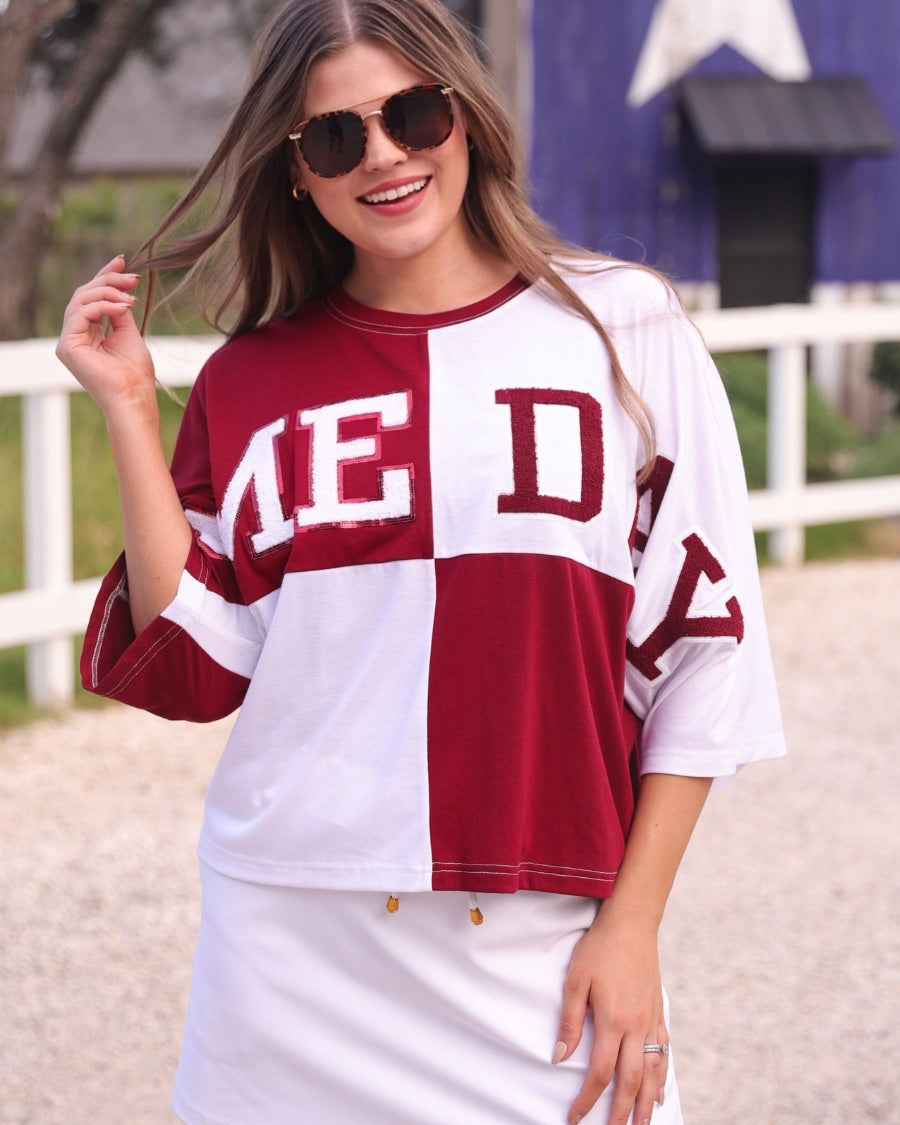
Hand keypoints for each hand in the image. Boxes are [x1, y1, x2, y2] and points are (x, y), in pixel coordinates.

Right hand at [56, 255, 155, 415]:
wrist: (134, 396)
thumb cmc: (135, 372)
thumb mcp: (128, 333)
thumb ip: (119, 311)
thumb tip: (120, 290)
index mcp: (88, 333)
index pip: (91, 297)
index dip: (105, 276)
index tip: (122, 261)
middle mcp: (74, 335)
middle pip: (84, 294)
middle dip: (109, 281)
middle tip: (132, 278)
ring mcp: (68, 341)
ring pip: (81, 300)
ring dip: (108, 293)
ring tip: (131, 299)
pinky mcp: (67, 346)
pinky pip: (81, 313)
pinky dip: (103, 306)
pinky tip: (123, 308)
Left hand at [553, 904, 667, 1124]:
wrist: (632, 923)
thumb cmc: (599, 948)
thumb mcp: (575, 980)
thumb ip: (569, 1022)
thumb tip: (559, 1058)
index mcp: (613, 1021)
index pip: (601, 1073)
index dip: (587, 1100)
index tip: (575, 1118)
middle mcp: (637, 1026)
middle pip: (631, 1082)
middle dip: (622, 1113)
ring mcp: (652, 1020)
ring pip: (653, 1072)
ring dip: (646, 1103)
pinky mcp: (659, 1012)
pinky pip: (664, 1053)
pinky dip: (662, 1076)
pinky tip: (659, 1091)